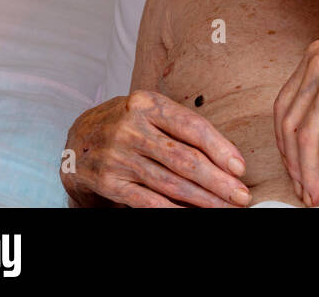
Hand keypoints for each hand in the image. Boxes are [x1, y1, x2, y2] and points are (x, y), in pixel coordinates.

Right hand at [61, 90, 250, 207]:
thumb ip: (183, 127)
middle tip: (241, 195)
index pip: (193, 127)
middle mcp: (131, 129)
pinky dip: (173, 210)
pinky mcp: (108, 181)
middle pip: (184, 159)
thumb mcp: (151, 111)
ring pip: (169, 183)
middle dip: (218, 181)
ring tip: (224, 207)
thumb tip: (226, 157)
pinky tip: (192, 214)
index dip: (221, 149)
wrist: (77, 138)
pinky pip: (147, 200)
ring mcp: (118, 156)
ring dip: (202, 200)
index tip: (240, 168)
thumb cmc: (127, 123)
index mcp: (147, 104)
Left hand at [273, 19, 318, 205]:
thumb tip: (313, 123)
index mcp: (315, 54)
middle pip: (290, 125)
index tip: (292, 163)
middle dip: (293, 164)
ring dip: (310, 172)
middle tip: (302, 187)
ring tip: (317, 191)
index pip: (283, 106)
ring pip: (308, 139)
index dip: (283, 142)